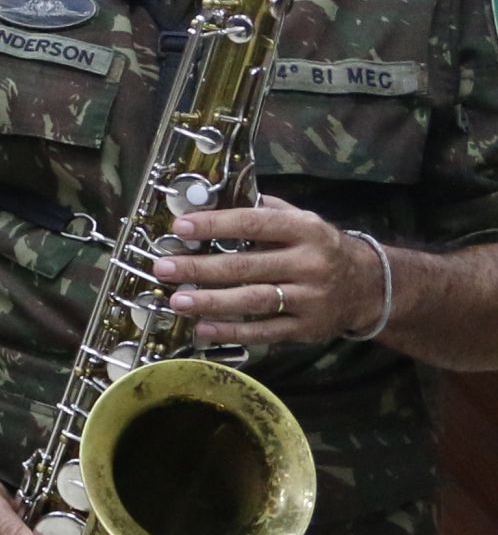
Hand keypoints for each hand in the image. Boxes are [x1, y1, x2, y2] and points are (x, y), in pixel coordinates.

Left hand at [154, 193, 367, 343]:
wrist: (369, 286)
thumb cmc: (319, 247)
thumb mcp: (300, 221)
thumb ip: (261, 212)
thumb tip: (208, 202)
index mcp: (305, 230)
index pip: (254, 224)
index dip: (215, 225)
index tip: (180, 227)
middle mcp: (310, 264)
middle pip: (247, 266)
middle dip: (201, 268)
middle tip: (163, 268)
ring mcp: (311, 298)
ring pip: (254, 301)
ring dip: (212, 302)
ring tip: (177, 301)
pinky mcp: (308, 328)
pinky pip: (265, 331)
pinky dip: (233, 332)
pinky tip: (203, 329)